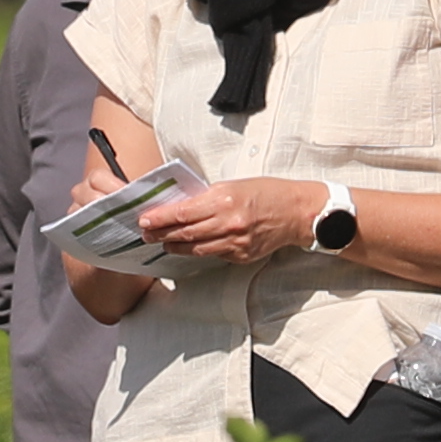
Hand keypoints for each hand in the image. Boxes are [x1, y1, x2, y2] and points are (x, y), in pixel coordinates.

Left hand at [129, 174, 318, 271]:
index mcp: (224, 200)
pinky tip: (189, 248)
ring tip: (163, 243)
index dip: (159, 218)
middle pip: (184, 233)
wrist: (297, 212)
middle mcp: (228, 223)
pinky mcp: (241, 256)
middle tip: (145, 234)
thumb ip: (207, 197)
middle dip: (161, 234)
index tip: (143, 219)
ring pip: (196, 249)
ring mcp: (235, 243)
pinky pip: (214, 255)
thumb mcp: (234, 185)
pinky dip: (199, 251)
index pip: (182, 212)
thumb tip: (181, 206)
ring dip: (176, 246)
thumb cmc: (267, 193)